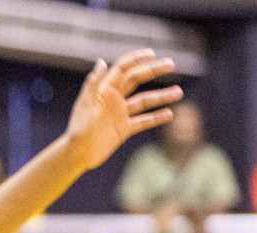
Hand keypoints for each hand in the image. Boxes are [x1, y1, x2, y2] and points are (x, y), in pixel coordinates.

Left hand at [64, 50, 182, 169]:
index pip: (123, 69)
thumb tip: (101, 61)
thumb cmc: (77, 129)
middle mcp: (114, 99)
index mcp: (104, 91)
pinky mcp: (124, 129)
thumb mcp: (85, 105)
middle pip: (137, 80)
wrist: (77, 154)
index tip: (152, 54)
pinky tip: (169, 114)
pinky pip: (143, 121)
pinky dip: (156, 118)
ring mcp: (120, 114)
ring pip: (144, 101)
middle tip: (171, 64)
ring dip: (161, 96)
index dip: (136, 59)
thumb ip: (93, 84)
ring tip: (179, 92)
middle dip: (153, 70)